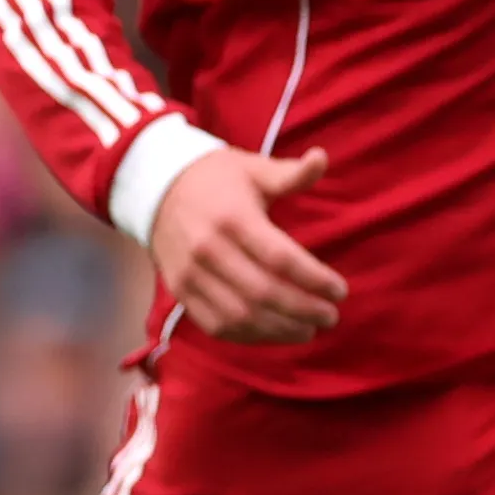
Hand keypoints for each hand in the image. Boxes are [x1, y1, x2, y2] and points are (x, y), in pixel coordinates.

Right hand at [151, 145, 345, 341]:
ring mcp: (190, 274)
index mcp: (232, 217)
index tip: (340, 291)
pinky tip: (275, 333)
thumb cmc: (216, 178)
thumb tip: (321, 158)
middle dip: (304, 309)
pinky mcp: (180, 291)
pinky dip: (250, 336)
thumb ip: (290, 173)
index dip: (314, 279)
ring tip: (309, 330)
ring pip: (241, 315)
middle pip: (264, 292)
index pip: (281, 258)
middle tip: (331, 316)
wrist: (155, 188)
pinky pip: (217, 325)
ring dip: (280, 330)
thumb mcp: (252, 169)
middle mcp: (208, 249)